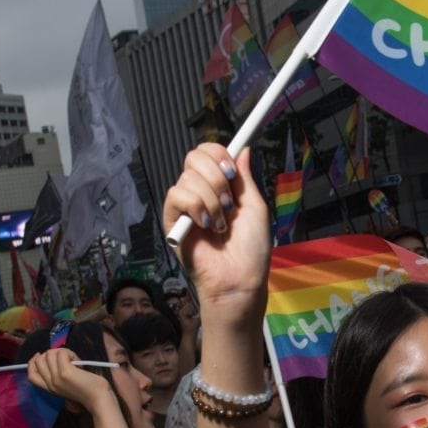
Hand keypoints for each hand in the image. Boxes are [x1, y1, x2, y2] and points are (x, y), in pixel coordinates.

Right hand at [27, 347, 112, 411]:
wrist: (98, 399)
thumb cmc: (88, 392)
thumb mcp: (67, 385)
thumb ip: (58, 375)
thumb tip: (53, 356)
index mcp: (50, 388)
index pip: (31, 374)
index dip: (32, 362)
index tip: (39, 354)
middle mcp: (50, 384)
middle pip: (39, 361)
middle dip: (51, 353)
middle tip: (67, 358)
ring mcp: (56, 378)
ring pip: (49, 354)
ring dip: (63, 352)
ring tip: (74, 360)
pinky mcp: (64, 372)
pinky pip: (61, 353)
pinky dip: (69, 352)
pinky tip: (77, 360)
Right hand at [162, 145, 270, 319]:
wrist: (239, 279)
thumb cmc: (251, 250)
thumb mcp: (255, 208)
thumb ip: (245, 178)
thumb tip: (242, 148)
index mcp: (220, 187)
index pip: (208, 153)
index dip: (218, 153)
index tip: (231, 170)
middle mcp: (201, 192)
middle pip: (194, 157)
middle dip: (216, 176)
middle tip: (229, 203)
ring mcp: (185, 206)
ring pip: (188, 178)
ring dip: (211, 200)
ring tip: (220, 224)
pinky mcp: (172, 221)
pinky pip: (176, 195)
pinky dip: (196, 207)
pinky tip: (205, 226)